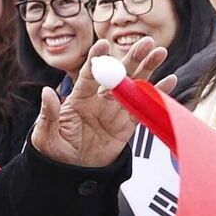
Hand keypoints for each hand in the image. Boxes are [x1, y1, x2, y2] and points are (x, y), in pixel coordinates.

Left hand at [29, 37, 169, 168]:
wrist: (71, 172)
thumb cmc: (54, 151)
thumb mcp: (46, 135)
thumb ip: (49, 114)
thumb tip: (46, 93)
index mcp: (79, 98)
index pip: (89, 74)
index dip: (97, 59)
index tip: (103, 44)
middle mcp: (99, 100)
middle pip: (118, 75)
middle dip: (132, 58)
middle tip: (145, 42)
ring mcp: (114, 112)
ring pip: (134, 87)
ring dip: (147, 69)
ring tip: (160, 52)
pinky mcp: (126, 126)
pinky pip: (143, 109)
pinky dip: (157, 95)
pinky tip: (169, 81)